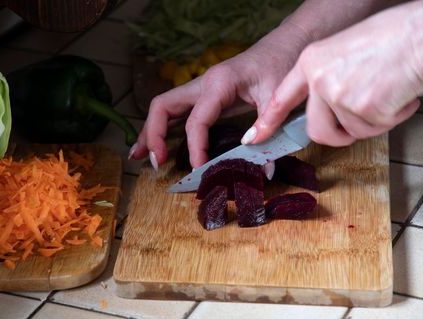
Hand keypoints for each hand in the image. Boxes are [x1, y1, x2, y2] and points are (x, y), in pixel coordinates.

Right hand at [129, 23, 309, 168]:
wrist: (284, 45)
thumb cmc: (280, 65)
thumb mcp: (278, 97)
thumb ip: (268, 129)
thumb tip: (264, 169)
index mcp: (218, 83)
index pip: (196, 120)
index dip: (194, 147)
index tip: (199, 168)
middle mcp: (202, 84)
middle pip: (163, 107)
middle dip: (154, 135)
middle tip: (156, 162)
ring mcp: (201, 89)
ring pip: (164, 109)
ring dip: (150, 132)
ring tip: (138, 156)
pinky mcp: (205, 96)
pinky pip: (177, 113)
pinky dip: (163, 129)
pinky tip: (157, 146)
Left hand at [244, 1, 422, 146]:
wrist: (421, 35)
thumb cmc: (388, 40)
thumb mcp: (342, 52)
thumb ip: (327, 81)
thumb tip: (327, 112)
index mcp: (311, 62)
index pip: (282, 98)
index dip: (269, 121)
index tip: (254, 137)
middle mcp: (319, 80)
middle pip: (317, 130)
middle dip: (339, 133)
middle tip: (361, 120)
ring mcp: (339, 96)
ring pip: (349, 132)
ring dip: (371, 122)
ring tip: (387, 94)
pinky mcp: (363, 110)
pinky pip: (375, 130)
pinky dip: (392, 118)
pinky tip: (401, 95)